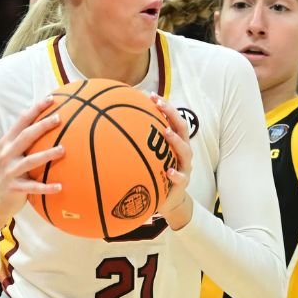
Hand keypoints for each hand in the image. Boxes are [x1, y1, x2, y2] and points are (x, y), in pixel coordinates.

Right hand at [0, 97, 66, 229]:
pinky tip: (60, 186)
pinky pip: (33, 187)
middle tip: (59, 118)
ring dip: (47, 154)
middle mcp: (7, 154)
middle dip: (42, 126)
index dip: (36, 109)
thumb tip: (45, 117)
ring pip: (30, 161)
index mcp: (8, 142)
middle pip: (26, 136)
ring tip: (63, 150)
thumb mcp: (12, 152)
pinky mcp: (14, 188)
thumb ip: (25, 137)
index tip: (51, 99)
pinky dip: (46, 187)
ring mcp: (10, 171)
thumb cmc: (10, 170)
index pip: (22, 121)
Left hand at [150, 94, 194, 229]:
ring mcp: (184, 167)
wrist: (168, 202)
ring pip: (185, 151)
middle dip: (172, 115)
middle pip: (182, 129)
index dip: (166, 107)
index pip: (173, 120)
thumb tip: (112, 128)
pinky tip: (168, 172)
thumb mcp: (149, 159)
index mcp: (175, 144)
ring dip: (176, 140)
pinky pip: (181, 178)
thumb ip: (138, 145)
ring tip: (166, 132)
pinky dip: (176, 174)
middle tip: (159, 105)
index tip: (151, 96)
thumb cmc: (156, 175)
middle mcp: (182, 153)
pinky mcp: (182, 184)